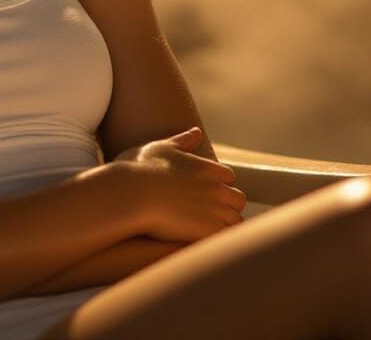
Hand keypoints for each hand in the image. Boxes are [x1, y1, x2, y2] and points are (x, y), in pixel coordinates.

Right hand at [111, 127, 246, 243]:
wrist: (132, 194)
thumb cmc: (141, 169)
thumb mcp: (161, 147)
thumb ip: (183, 140)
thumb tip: (196, 131)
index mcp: (207, 167)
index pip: (228, 176)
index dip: (218, 183)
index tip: (204, 190)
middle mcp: (216, 188)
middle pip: (237, 199)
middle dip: (227, 204)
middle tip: (207, 211)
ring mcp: (215, 211)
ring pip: (236, 221)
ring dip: (225, 224)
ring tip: (206, 228)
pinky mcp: (209, 231)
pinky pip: (227, 238)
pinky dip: (221, 239)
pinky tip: (206, 240)